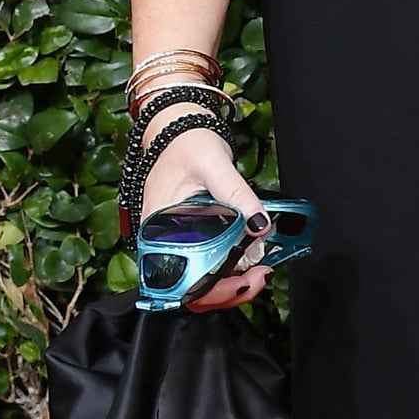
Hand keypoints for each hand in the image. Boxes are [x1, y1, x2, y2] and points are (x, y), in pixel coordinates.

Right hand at [137, 121, 272, 312]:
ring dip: (230, 283)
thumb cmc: (186, 143)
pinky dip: (228, 268)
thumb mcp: (214, 164)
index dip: (211, 291)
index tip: (245, 281)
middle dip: (228, 291)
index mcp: (157, 229)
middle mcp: (161, 242)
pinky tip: (250, 258)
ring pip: (199, 280)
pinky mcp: (188, 237)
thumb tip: (261, 225)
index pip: (177, 281)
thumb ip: (238, 195)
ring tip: (260, 269)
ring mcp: (174, 241)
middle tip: (261, 275)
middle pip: (189, 288)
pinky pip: (205, 263)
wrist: (177, 127)